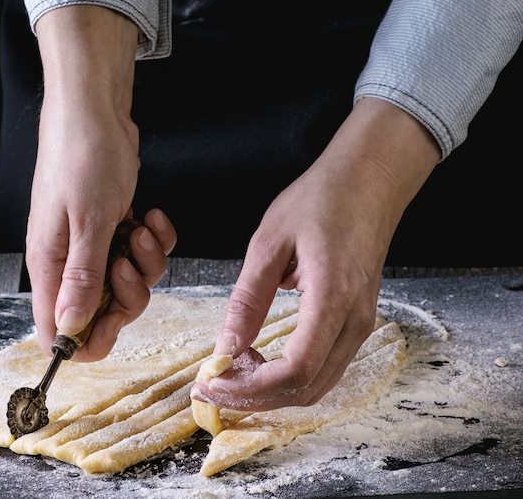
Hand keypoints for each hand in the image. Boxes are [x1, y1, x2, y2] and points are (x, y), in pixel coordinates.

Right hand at [24, 5, 176, 361]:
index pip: (59, 329)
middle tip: (128, 261)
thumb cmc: (82, 157)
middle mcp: (70, 260)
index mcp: (51, 266)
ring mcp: (95, 242)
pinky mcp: (117, 226)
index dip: (87, 338)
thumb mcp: (87, 222)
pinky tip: (149, 215)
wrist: (96, 112)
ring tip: (140, 228)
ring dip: (146, 261)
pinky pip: (144, 252)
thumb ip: (82, 279)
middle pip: (104, 311)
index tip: (114, 320)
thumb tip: (70, 328)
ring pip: (130, 282)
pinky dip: (155, 239)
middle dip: (128, 294)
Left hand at [191, 97, 439, 410]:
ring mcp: (362, 323)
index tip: (212, 384)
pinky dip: (290, 374)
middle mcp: (355, 319)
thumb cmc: (320, 200)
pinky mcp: (359, 319)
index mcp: (333, 295)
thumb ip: (248, 298)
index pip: (295, 370)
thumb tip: (225, 347)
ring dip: (272, 389)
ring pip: (318, 384)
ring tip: (233, 368)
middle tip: (214, 384)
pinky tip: (261, 355)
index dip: (250, 388)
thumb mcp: (270, 241)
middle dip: (256, 397)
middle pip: (307, 388)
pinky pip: (325, 365)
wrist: (368, 181)